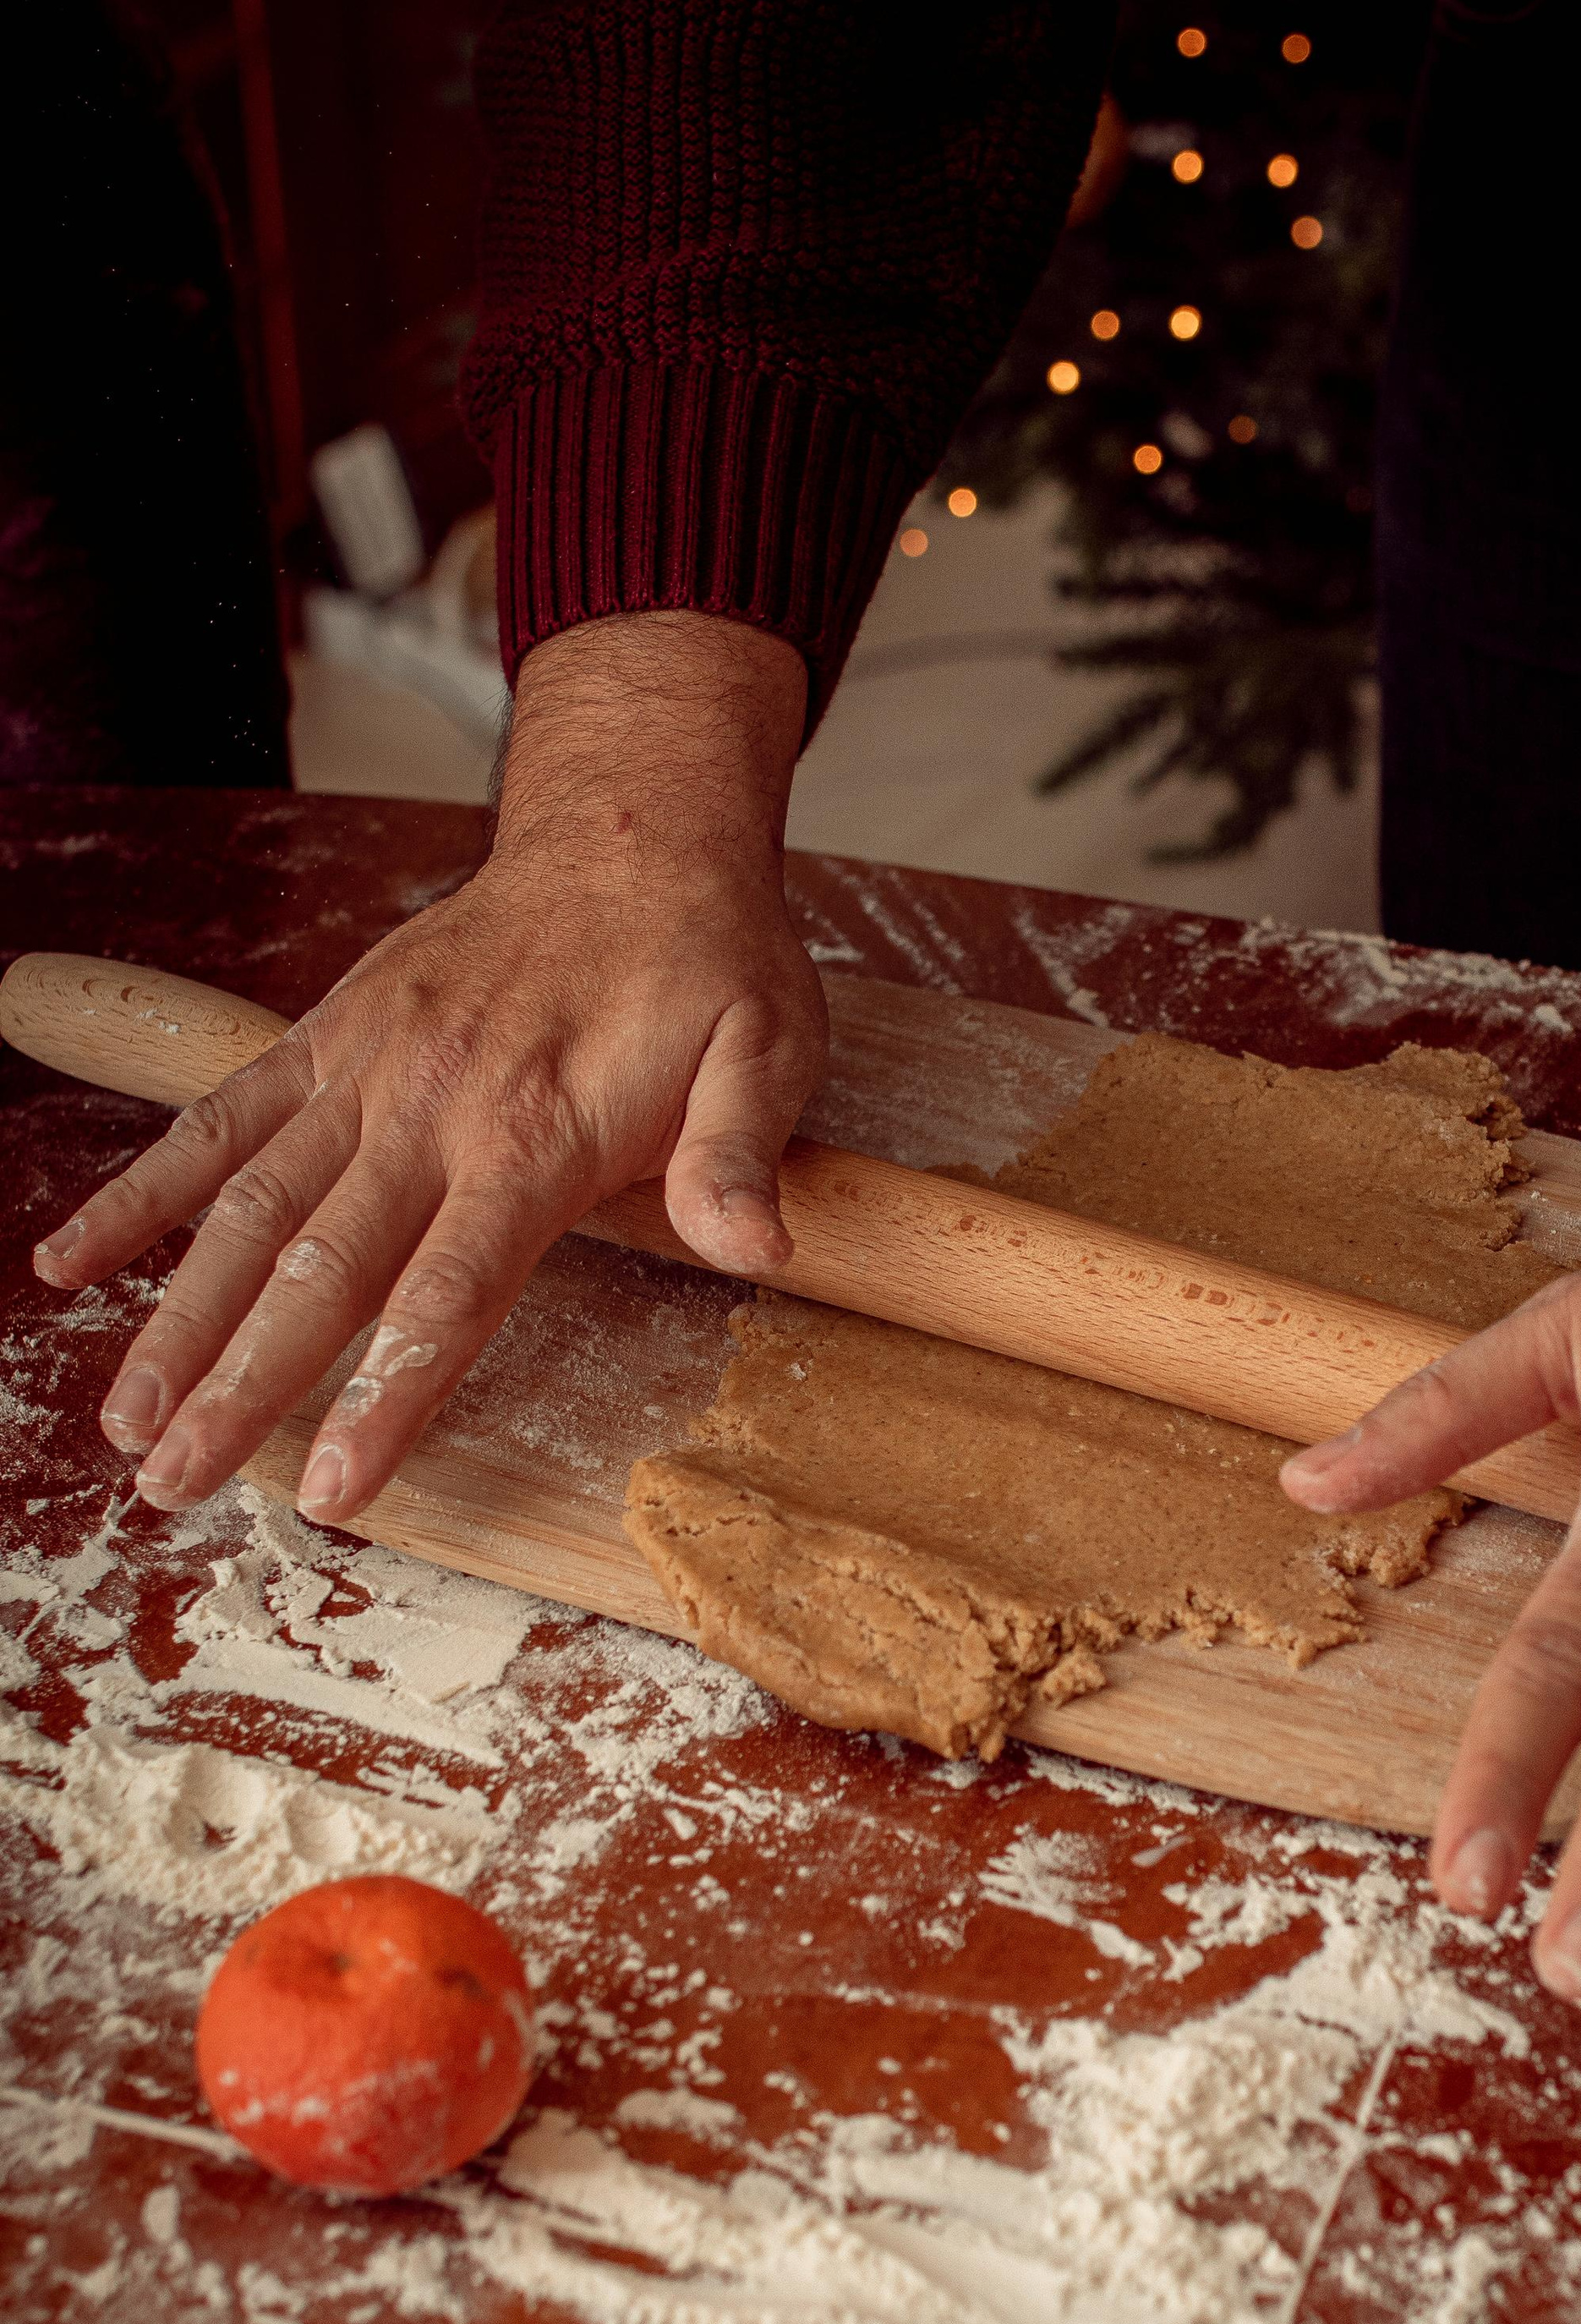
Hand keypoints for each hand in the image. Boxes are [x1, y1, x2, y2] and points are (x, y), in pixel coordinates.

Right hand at [33, 611, 824, 1525]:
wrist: (636, 835)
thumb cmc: (706, 962)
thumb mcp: (767, 1051)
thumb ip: (737, 1157)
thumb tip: (754, 1249)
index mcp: (532, 1133)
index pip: (446, 1292)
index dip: (386, 1394)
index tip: (334, 1488)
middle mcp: (428, 1106)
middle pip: (319, 1269)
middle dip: (241, 1385)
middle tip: (175, 1487)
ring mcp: (365, 1069)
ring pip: (248, 1207)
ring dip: (177, 1317)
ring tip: (126, 1423)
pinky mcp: (328, 1037)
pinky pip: (221, 1119)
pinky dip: (143, 1191)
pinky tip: (72, 1262)